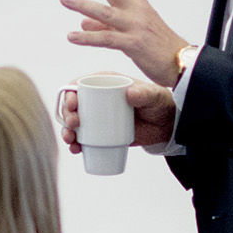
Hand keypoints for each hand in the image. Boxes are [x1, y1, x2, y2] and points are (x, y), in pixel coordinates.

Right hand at [55, 81, 178, 150]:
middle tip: (74, 124)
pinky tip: (76, 149)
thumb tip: (129, 93)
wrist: (165, 126)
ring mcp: (98, 117)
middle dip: (66, 115)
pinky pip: (83, 138)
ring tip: (71, 140)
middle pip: (73, 105)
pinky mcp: (101, 133)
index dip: (70, 93)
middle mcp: (98, 99)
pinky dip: (76, 144)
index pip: (81, 84)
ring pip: (75, 123)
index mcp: (105, 83)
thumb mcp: (154, 96)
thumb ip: (145, 93)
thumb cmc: (160, 104)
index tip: (72, 104)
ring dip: (67, 131)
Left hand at [64, 0, 191, 87]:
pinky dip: (88, 38)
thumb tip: (84, 22)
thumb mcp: (131, 30)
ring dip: (82, 4)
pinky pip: (107, 39)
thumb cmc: (157, 45)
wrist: (181, 63)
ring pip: (105, 12)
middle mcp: (135, 9)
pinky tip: (72, 36)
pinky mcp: (134, 44)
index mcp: (135, 2)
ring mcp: (135, 25)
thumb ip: (105, 25)